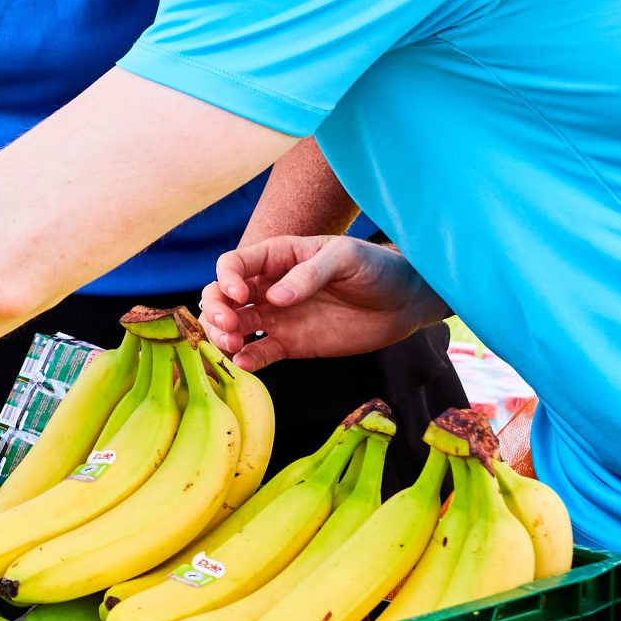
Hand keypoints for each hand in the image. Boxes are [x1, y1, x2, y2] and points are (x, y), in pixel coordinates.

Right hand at [201, 235, 445, 370]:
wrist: (405, 302)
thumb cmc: (376, 268)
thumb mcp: (346, 258)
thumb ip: (310, 273)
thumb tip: (276, 298)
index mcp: (278, 258)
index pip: (234, 264)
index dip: (227, 279)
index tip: (239, 295)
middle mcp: (269, 287)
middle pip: (222, 296)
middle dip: (215, 309)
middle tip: (229, 324)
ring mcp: (278, 317)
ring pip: (233, 325)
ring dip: (223, 335)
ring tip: (233, 345)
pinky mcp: (291, 344)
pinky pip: (259, 352)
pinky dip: (246, 359)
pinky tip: (246, 362)